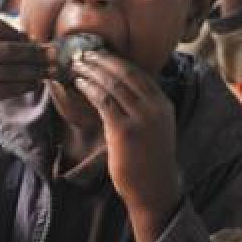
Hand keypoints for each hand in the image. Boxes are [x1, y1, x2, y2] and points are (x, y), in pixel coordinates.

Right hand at [0, 18, 50, 138]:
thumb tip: (23, 39)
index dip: (19, 33)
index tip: (33, 41)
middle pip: (8, 48)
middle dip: (35, 52)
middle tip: (54, 54)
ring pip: (11, 70)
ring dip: (35, 71)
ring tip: (50, 71)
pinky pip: (7, 88)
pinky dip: (24, 86)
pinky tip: (35, 84)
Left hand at [70, 52, 180, 231]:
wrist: (153, 189)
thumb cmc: (148, 160)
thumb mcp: (154, 128)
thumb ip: (142, 108)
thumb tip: (118, 89)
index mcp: (163, 104)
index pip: (139, 72)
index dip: (117, 60)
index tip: (100, 53)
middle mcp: (155, 108)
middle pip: (125, 73)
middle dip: (102, 59)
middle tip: (84, 53)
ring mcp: (141, 118)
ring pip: (112, 83)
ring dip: (92, 71)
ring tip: (77, 65)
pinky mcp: (124, 131)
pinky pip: (103, 101)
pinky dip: (90, 88)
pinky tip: (79, 84)